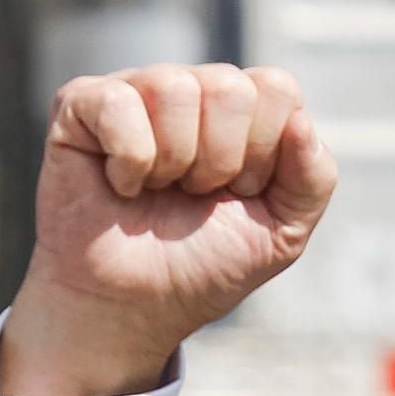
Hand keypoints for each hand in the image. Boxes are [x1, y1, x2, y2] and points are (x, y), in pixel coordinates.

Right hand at [6, 64, 338, 395]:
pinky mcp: (81, 103)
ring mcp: (134, 90)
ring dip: (172, 162)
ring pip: (175, 88)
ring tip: (156, 191)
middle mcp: (190, 89)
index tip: (238, 193)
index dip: (264, 152)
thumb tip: (300, 122)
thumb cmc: (201, 266)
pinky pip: (120, 104)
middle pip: (230, 86)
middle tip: (193, 195)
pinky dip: (129, 161)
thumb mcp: (281, 233)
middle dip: (220, 161)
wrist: (131, 308)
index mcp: (240, 110)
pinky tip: (120, 185)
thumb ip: (313, 179)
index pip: (276, 87)